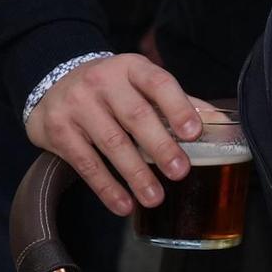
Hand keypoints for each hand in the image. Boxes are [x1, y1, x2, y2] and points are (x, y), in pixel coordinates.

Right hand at [26, 53, 204, 215]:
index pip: (159, 84)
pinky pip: (86, 163)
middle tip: (180, 172)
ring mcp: (77, 105)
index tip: (193, 133)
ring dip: (135, 174)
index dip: (178, 108)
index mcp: (131, 67)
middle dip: (160, 147)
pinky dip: (106, 186)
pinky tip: (123, 204)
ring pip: (112, 142)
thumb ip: (177, 103)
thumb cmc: (112, 88)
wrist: (52, 81)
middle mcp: (102, 82)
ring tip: (155, 197)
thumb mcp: (141, 85)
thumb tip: (219, 124)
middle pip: (136, 116)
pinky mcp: (58, 131)